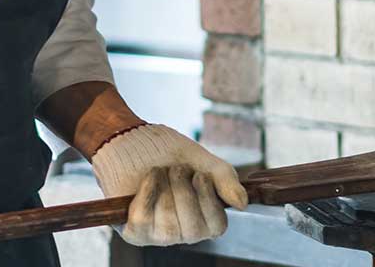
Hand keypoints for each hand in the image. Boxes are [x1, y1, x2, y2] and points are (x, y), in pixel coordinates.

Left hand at [90, 124, 247, 245]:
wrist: (132, 140)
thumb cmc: (168, 153)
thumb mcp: (203, 161)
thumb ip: (225, 180)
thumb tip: (243, 204)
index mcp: (202, 218)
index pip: (217, 226)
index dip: (209, 200)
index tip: (200, 175)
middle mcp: (181, 232)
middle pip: (193, 228)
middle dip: (185, 192)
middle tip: (177, 169)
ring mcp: (157, 235)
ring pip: (169, 224)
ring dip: (166, 189)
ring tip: (161, 170)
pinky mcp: (134, 232)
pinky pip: (144, 218)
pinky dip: (148, 190)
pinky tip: (149, 177)